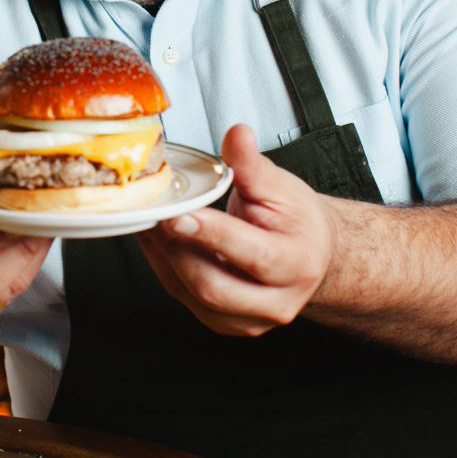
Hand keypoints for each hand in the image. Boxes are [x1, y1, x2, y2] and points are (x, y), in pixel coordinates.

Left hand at [139, 124, 335, 335]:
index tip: (178, 214)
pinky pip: (182, 296)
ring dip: (162, 256)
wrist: (309, 255)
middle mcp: (275, 302)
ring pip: (191, 294)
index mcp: (296, 264)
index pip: (252, 255)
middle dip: (175, 248)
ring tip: (147, 220)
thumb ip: (253, 164)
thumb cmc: (297, 221)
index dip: (211, 235)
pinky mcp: (223, 323)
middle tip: (151, 213)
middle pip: (213, 286)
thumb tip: (237, 135)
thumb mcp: (282, 186)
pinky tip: (154, 238)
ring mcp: (247, 320)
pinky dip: (162, 265)